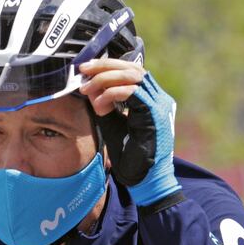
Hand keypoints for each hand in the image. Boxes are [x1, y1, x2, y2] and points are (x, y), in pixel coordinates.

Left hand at [79, 59, 179, 206]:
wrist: (145, 179)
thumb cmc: (130, 156)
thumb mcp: (112, 123)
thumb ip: (104, 104)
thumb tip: (89, 85)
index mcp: (151, 99)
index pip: (131, 70)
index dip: (108, 65)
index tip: (86, 69)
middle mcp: (159, 98)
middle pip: (133, 67)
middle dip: (105, 66)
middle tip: (84, 70)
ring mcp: (160, 105)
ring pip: (133, 76)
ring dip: (106, 78)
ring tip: (88, 87)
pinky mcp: (155, 115)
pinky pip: (132, 93)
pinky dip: (112, 94)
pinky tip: (99, 103)